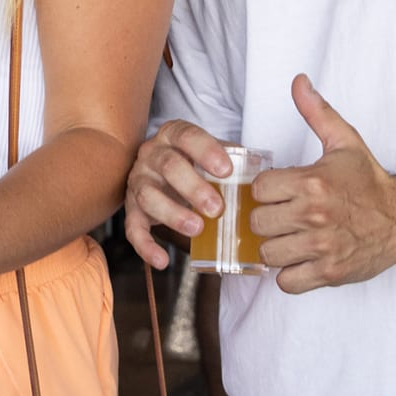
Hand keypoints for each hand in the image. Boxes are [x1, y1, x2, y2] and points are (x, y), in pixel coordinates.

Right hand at [124, 120, 236, 270]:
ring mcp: (139, 181)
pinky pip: (133, 228)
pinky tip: (162, 260)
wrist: (161, 170)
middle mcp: (151, 154)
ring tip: (198, 229)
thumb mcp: (211, 153)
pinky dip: (146, 247)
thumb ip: (233, 159)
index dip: (206, 152)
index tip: (226, 170)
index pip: (187, 136)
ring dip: (174, 214)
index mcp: (173, 135)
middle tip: (217, 208)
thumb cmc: (194, 162)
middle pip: (169, 166)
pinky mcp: (132, 208)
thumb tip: (263, 172)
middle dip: (193, 188)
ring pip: (149, 196)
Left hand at [251, 74, 395, 293]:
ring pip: (269, 254)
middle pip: (258, 223)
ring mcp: (321, 248)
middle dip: (266, 219)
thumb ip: (316, 112)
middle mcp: (314, 216)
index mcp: (312, 182)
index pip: (259, 189)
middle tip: (283, 215)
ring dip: (276, 247)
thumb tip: (298, 81)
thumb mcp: (344, 141)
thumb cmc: (369, 180)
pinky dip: (290, 274)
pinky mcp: (330, 273)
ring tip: (290, 237)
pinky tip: (300, 258)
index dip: (265, 191)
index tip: (278, 192)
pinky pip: (288, 282)